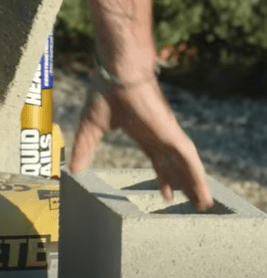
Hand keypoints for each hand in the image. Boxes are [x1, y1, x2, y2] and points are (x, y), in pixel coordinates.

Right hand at [69, 72, 213, 211]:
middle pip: (174, 165)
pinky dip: (196, 175)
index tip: (167, 193)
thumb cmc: (105, 94)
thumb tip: (73, 170)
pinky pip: (188, 158)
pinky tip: (201, 190)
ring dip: (194, 183)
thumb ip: (84, 149)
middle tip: (192, 202)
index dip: (163, 177)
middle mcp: (158, 136)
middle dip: (182, 183)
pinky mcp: (171, 133)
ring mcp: (166, 134)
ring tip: (203, 203)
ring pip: (185, 165)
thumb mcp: (90, 130)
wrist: (117, 74)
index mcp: (142, 134)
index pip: (157, 160)